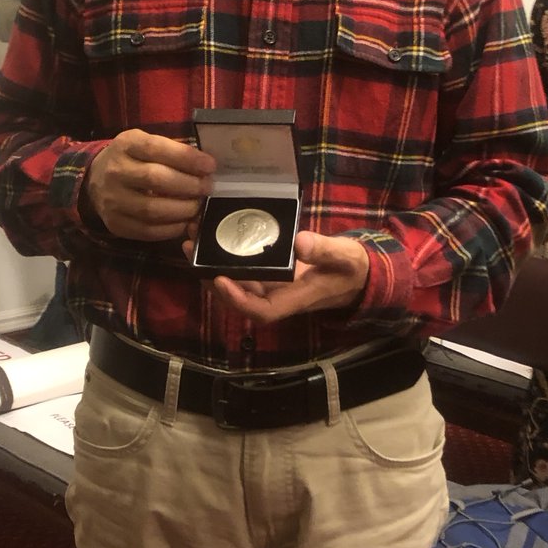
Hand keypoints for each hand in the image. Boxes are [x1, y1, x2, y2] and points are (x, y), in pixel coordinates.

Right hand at [85, 129, 214, 241]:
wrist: (94, 180)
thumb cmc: (130, 158)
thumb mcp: (144, 143)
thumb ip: (171, 150)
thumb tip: (205, 166)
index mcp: (126, 144)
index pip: (157, 149)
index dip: (186, 158)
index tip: (209, 165)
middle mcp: (115, 171)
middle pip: (155, 179)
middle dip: (188, 185)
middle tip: (207, 187)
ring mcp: (113, 200)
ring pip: (152, 209)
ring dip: (182, 209)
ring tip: (198, 205)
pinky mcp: (116, 224)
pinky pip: (148, 231)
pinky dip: (172, 228)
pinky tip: (184, 221)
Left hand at [193, 231, 368, 323]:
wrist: (357, 274)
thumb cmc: (352, 268)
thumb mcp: (346, 257)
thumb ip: (325, 250)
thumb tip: (299, 242)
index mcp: (296, 298)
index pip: (261, 310)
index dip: (237, 299)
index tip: (218, 278)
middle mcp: (278, 296)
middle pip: (238, 296)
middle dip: (211, 276)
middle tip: (191, 247)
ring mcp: (272, 286)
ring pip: (236, 282)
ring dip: (212, 264)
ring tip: (192, 238)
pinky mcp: (270, 274)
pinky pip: (243, 270)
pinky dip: (225, 256)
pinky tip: (212, 236)